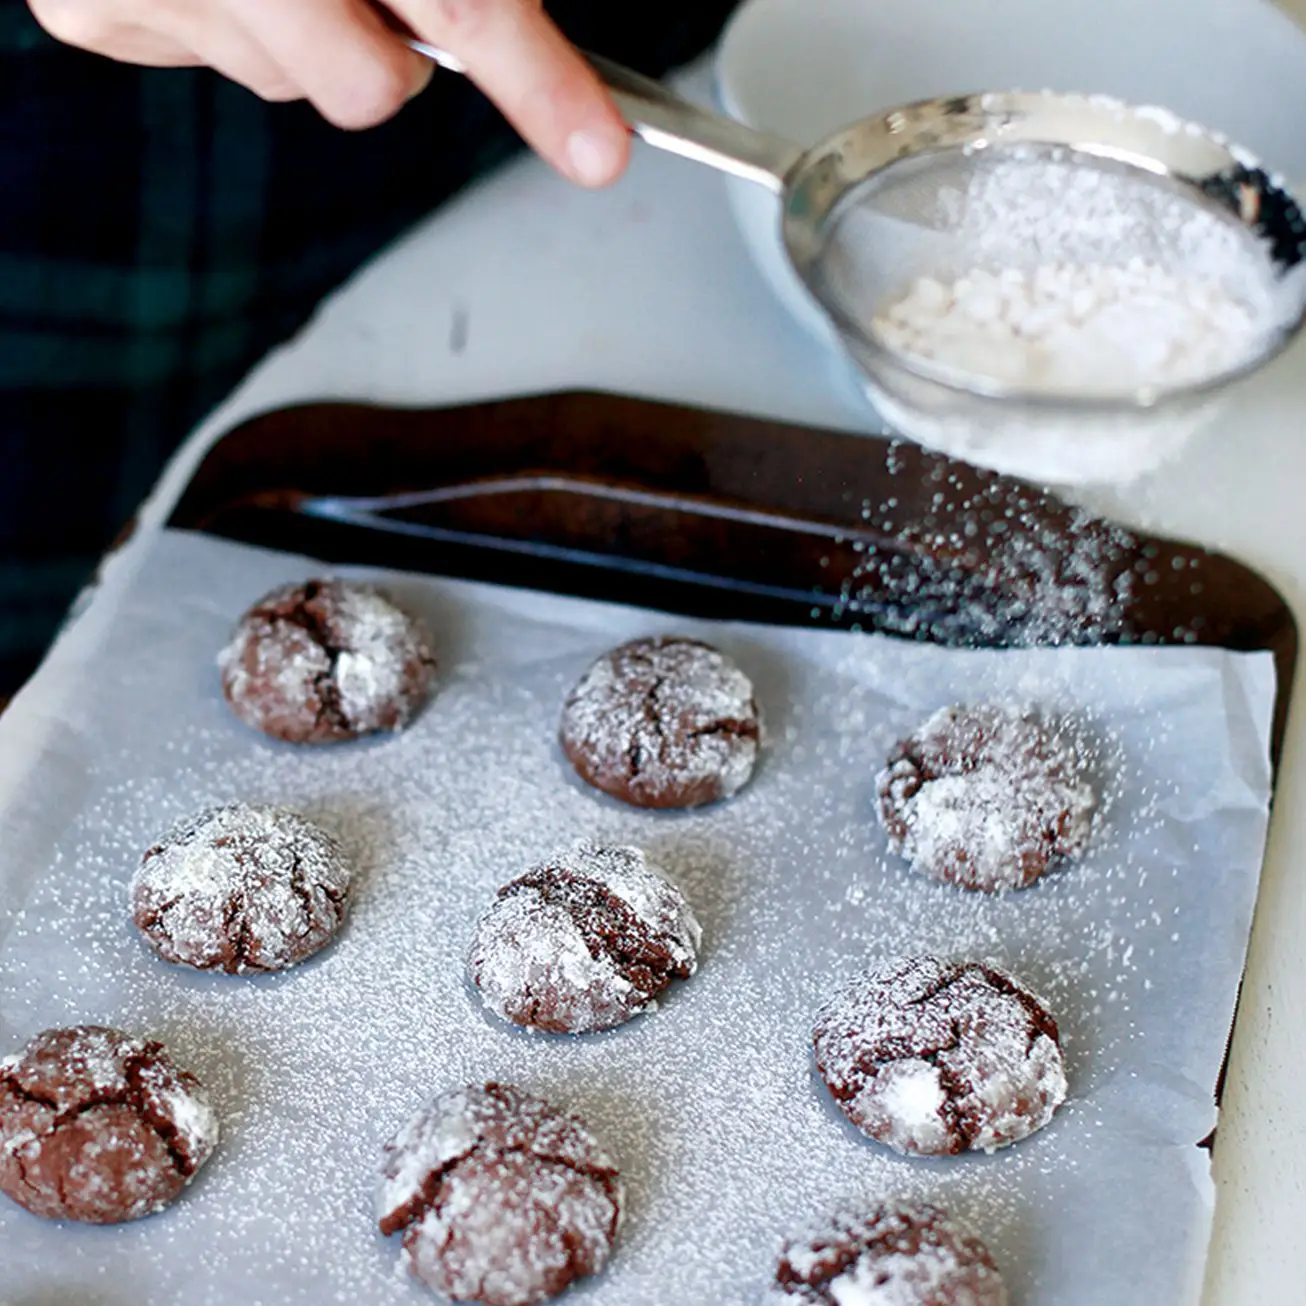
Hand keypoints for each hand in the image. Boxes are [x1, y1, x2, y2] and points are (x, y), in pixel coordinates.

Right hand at [27, 0, 629, 185]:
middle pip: (370, 88)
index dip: (538, 79)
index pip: (459, 2)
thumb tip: (509, 21)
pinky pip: (219, 63)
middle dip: (392, 52)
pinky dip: (239, 20)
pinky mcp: (92, 14)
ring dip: (311, 26)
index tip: (597, 148)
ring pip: (293, 84)